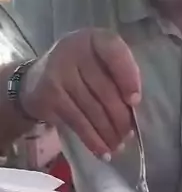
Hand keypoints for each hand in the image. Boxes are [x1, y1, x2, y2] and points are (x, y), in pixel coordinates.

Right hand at [20, 29, 141, 157]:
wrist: (37, 82)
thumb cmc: (80, 75)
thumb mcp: (99, 66)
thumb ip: (117, 79)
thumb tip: (132, 111)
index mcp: (94, 39)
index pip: (114, 52)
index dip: (128, 77)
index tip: (135, 101)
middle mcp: (74, 50)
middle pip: (106, 90)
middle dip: (121, 118)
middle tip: (127, 135)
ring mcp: (60, 72)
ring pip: (93, 110)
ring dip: (109, 133)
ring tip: (117, 146)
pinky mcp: (51, 96)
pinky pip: (79, 122)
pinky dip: (93, 140)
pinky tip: (103, 151)